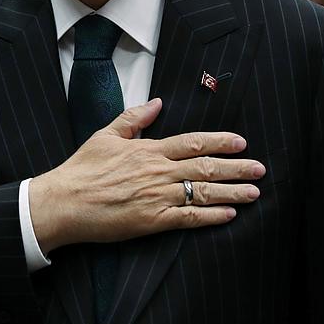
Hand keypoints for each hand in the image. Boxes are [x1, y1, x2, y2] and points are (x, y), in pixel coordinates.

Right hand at [28, 99, 263, 254]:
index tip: (240, 142)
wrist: (64, 202)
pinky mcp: (152, 221)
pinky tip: (228, 215)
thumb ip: (134, 118)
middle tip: (259, 168)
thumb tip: (157, 102)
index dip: (219, 142)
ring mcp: (157, 197)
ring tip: (254, 192)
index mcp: (148, 150)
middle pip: (205, 167)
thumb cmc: (82, 169)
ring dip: (231, 192)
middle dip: (236, 167)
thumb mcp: (106, 134)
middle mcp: (157, 171)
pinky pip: (188, 218)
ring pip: (202, 193)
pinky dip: (211, 216)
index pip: (192, 142)